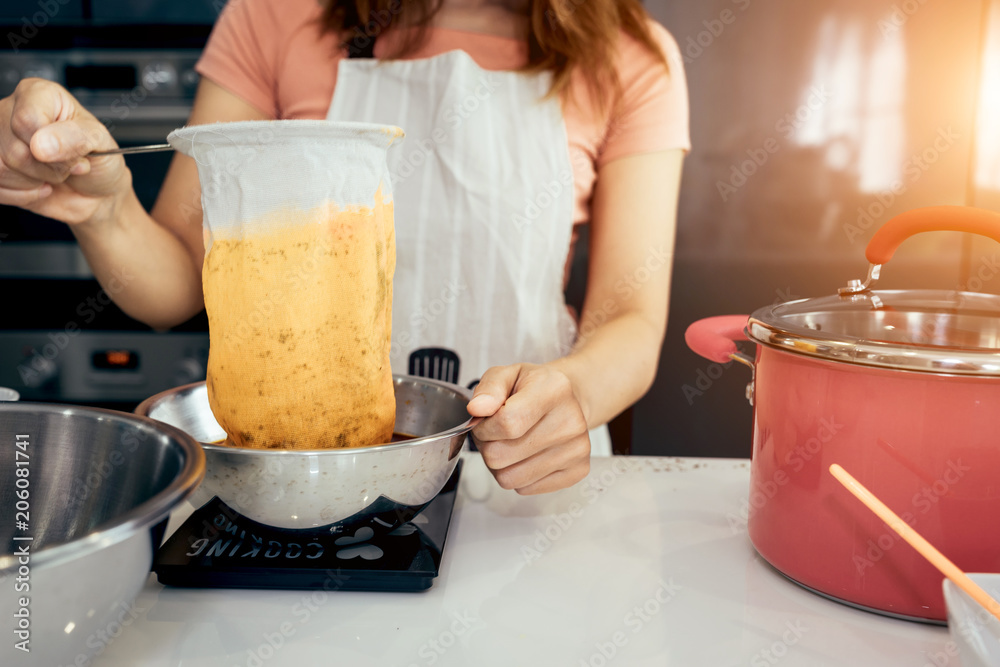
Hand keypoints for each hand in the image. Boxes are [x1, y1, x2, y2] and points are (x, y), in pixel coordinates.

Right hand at [0, 78, 129, 223]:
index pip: (26, 120)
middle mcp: (11, 111)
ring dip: (34, 182)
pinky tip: (38, 185)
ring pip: (1, 168)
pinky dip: (22, 196)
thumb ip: (75, 137)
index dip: (52, 146)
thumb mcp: (101, 142)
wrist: (98, 193)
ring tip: (52, 174)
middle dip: (48, 169)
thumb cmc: (100, 161)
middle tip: (67, 166)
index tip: (75, 154)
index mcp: (38, 94)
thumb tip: (42, 144)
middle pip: (13, 149)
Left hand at [467, 363, 590, 494]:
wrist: (568, 400)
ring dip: (501, 464)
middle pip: (501, 456)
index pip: (506, 423)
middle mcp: (571, 421)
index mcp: (554, 390)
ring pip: (509, 478)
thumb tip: (477, 409)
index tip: (485, 421)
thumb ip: (488, 388)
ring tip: (510, 443)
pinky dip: (518, 475)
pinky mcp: (577, 471)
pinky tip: (526, 456)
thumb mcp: (507, 375)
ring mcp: (577, 449)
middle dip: (488, 446)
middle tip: (497, 433)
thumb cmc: (535, 389)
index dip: (484, 428)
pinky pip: (525, 489)